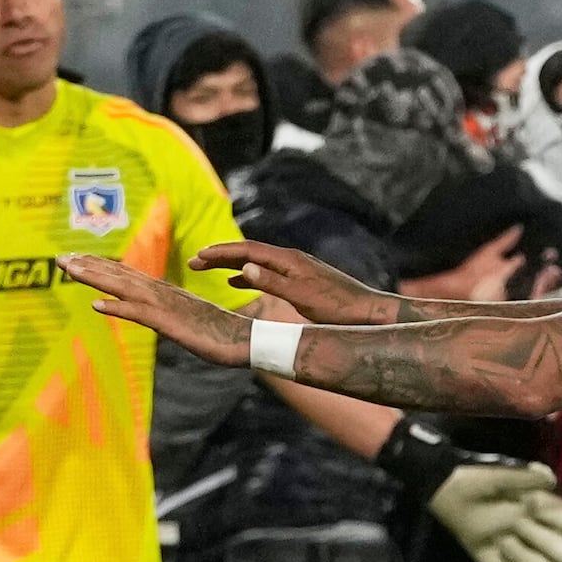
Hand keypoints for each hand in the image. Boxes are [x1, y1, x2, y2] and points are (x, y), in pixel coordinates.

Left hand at [60, 252, 254, 363]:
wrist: (247, 340)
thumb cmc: (220, 333)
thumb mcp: (185, 321)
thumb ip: (166, 313)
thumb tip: (150, 312)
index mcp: (163, 293)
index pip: (125, 275)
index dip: (100, 266)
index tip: (76, 259)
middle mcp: (161, 293)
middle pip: (119, 275)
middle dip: (88, 266)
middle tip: (59, 258)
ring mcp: (165, 307)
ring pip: (123, 287)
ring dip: (95, 277)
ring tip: (68, 269)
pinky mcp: (170, 324)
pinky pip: (140, 314)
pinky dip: (118, 308)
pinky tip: (97, 306)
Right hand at [195, 239, 400, 326]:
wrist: (368, 312)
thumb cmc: (338, 308)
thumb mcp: (302, 297)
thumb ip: (272, 283)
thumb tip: (242, 269)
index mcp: (289, 260)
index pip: (247, 250)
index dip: (220, 252)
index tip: (197, 257)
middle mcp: (291, 259)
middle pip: (248, 252)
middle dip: (219, 256)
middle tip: (192, 262)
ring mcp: (295, 269)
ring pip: (255, 262)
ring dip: (229, 265)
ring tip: (206, 270)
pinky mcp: (300, 281)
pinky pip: (265, 274)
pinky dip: (246, 276)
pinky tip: (235, 283)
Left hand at [424, 462, 561, 561]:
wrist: (448, 492)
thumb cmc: (482, 481)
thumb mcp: (502, 474)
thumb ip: (525, 476)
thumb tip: (549, 479)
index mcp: (554, 514)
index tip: (536, 506)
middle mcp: (546, 538)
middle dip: (550, 544)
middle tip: (520, 525)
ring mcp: (526, 557)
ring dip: (528, 560)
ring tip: (503, 540)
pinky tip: (496, 557)